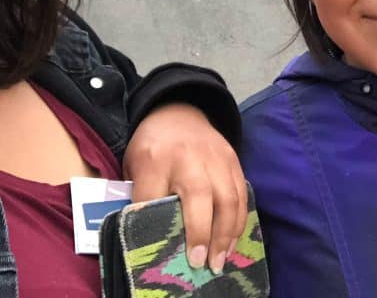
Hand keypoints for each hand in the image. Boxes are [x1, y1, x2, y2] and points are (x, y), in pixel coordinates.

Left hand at [123, 103, 247, 274]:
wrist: (178, 112)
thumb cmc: (153, 148)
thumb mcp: (135, 167)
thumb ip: (142, 195)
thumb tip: (151, 234)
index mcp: (155, 158)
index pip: (154, 195)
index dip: (159, 225)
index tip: (166, 252)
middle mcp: (188, 157)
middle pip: (200, 196)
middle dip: (202, 233)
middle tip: (202, 263)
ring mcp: (215, 157)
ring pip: (228, 197)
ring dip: (226, 233)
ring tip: (220, 258)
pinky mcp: (233, 159)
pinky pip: (241, 193)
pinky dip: (239, 219)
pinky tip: (232, 240)